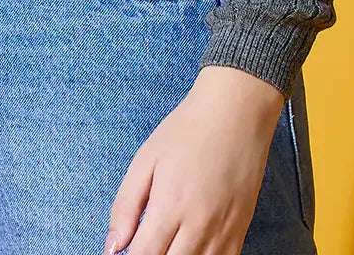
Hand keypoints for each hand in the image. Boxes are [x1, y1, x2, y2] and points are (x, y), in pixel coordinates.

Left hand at [104, 66, 286, 254]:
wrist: (236, 112)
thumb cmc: (187, 131)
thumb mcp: (146, 159)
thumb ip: (126, 205)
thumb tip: (112, 247)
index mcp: (170, 206)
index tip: (128, 251)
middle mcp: (198, 225)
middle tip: (148, 243)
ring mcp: (223, 231)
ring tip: (168, 243)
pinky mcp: (241, 231)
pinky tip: (190, 247)